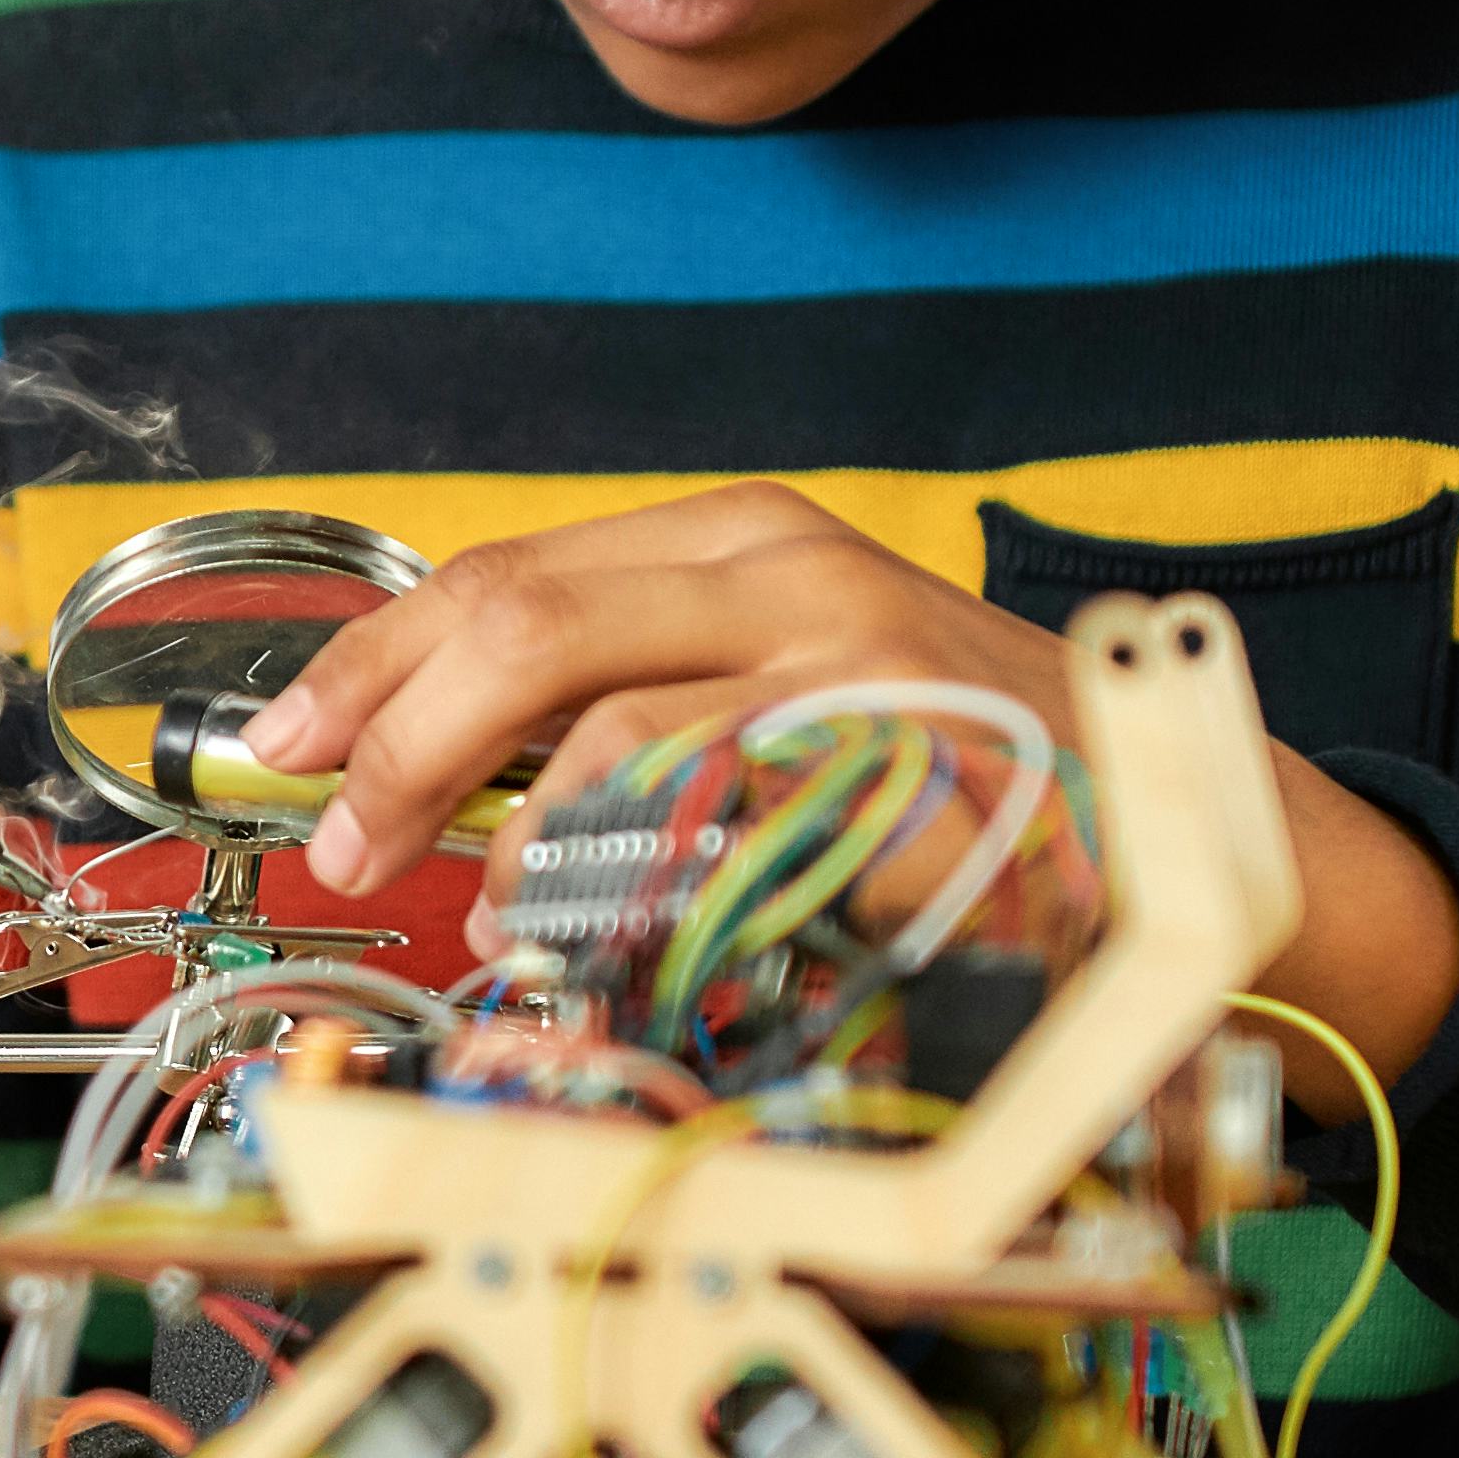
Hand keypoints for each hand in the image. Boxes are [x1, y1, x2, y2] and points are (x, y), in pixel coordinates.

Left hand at [239, 481, 1458, 1112]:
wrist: (1177, 830)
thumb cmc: (964, 778)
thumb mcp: (788, 691)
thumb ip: (634, 703)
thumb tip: (437, 769)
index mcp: (745, 542)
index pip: (505, 577)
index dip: (370, 663)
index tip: (282, 739)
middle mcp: (789, 573)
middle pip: (518, 624)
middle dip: (390, 738)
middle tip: (335, 837)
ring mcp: (846, 663)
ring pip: (597, 721)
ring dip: (491, 826)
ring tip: (462, 895)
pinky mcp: (892, 766)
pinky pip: (705, 816)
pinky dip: (613, 873)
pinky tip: (582, 916)